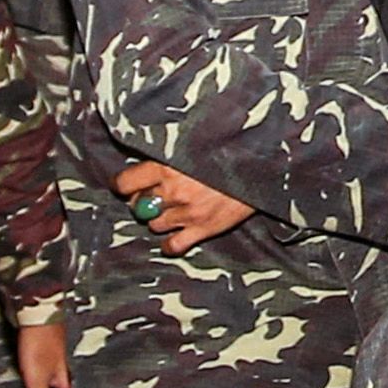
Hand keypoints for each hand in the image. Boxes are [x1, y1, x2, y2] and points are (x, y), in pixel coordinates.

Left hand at [113, 161, 253, 256]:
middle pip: (138, 205)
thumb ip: (171, 152)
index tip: (126, 184)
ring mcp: (187, 212)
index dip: (123, 184)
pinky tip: (176, 236)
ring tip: (173, 209)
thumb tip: (150, 160)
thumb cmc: (231, 149)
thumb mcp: (196, 142)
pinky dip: (170, 243)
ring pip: (154, 224)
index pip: (125, 182)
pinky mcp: (204, 228)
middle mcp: (173, 190)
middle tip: (155, 195)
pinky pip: (173, 245)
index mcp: (167, 165)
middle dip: (144, 201)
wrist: (264, 164)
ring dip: (159, 219)